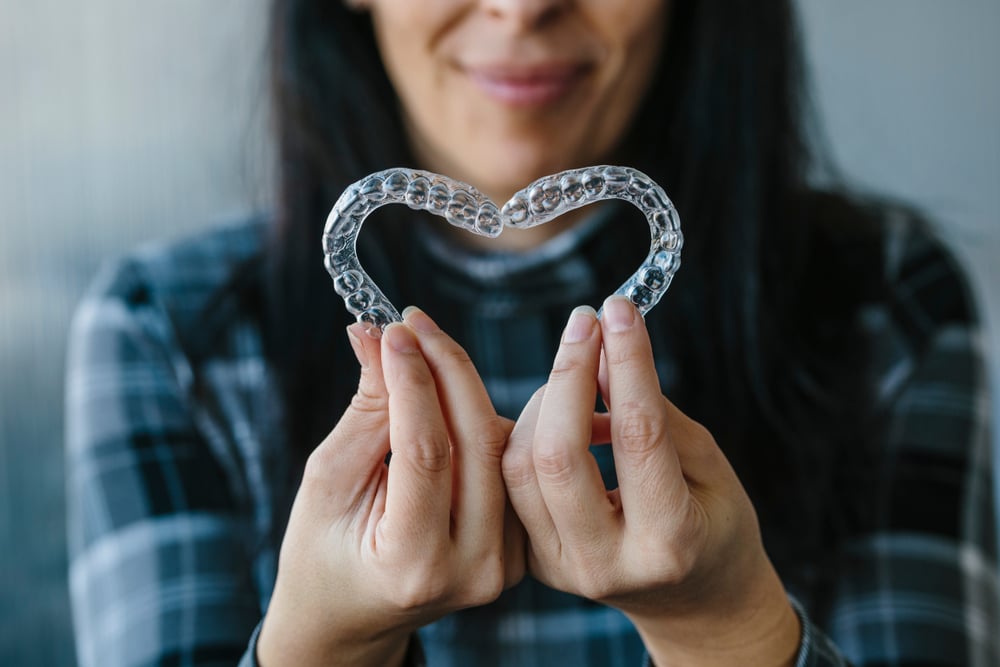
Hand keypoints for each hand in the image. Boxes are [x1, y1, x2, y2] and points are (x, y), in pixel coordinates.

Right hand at [259, 308, 524, 666]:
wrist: (352, 616)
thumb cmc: (324, 551)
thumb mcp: (327, 481)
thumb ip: (365, 412)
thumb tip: (378, 336)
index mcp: (414, 563)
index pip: (425, 451)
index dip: (411, 380)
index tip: (393, 328)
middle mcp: (474, 568)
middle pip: (478, 441)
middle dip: (447, 368)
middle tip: (414, 324)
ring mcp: (506, 563)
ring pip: (500, 446)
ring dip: (465, 388)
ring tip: (424, 351)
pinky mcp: (521, 548)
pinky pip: (508, 464)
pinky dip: (482, 419)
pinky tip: (451, 389)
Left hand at [502, 297, 798, 665]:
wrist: (695, 603)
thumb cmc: (716, 527)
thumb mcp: (709, 467)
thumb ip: (656, 413)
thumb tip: (602, 353)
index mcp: (668, 542)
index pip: (637, 435)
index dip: (627, 364)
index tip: (620, 309)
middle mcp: (605, 562)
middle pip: (558, 453)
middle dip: (566, 372)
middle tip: (586, 321)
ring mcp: (561, 567)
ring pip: (520, 464)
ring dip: (543, 399)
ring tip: (578, 367)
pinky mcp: (534, 559)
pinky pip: (512, 480)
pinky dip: (529, 429)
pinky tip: (559, 406)